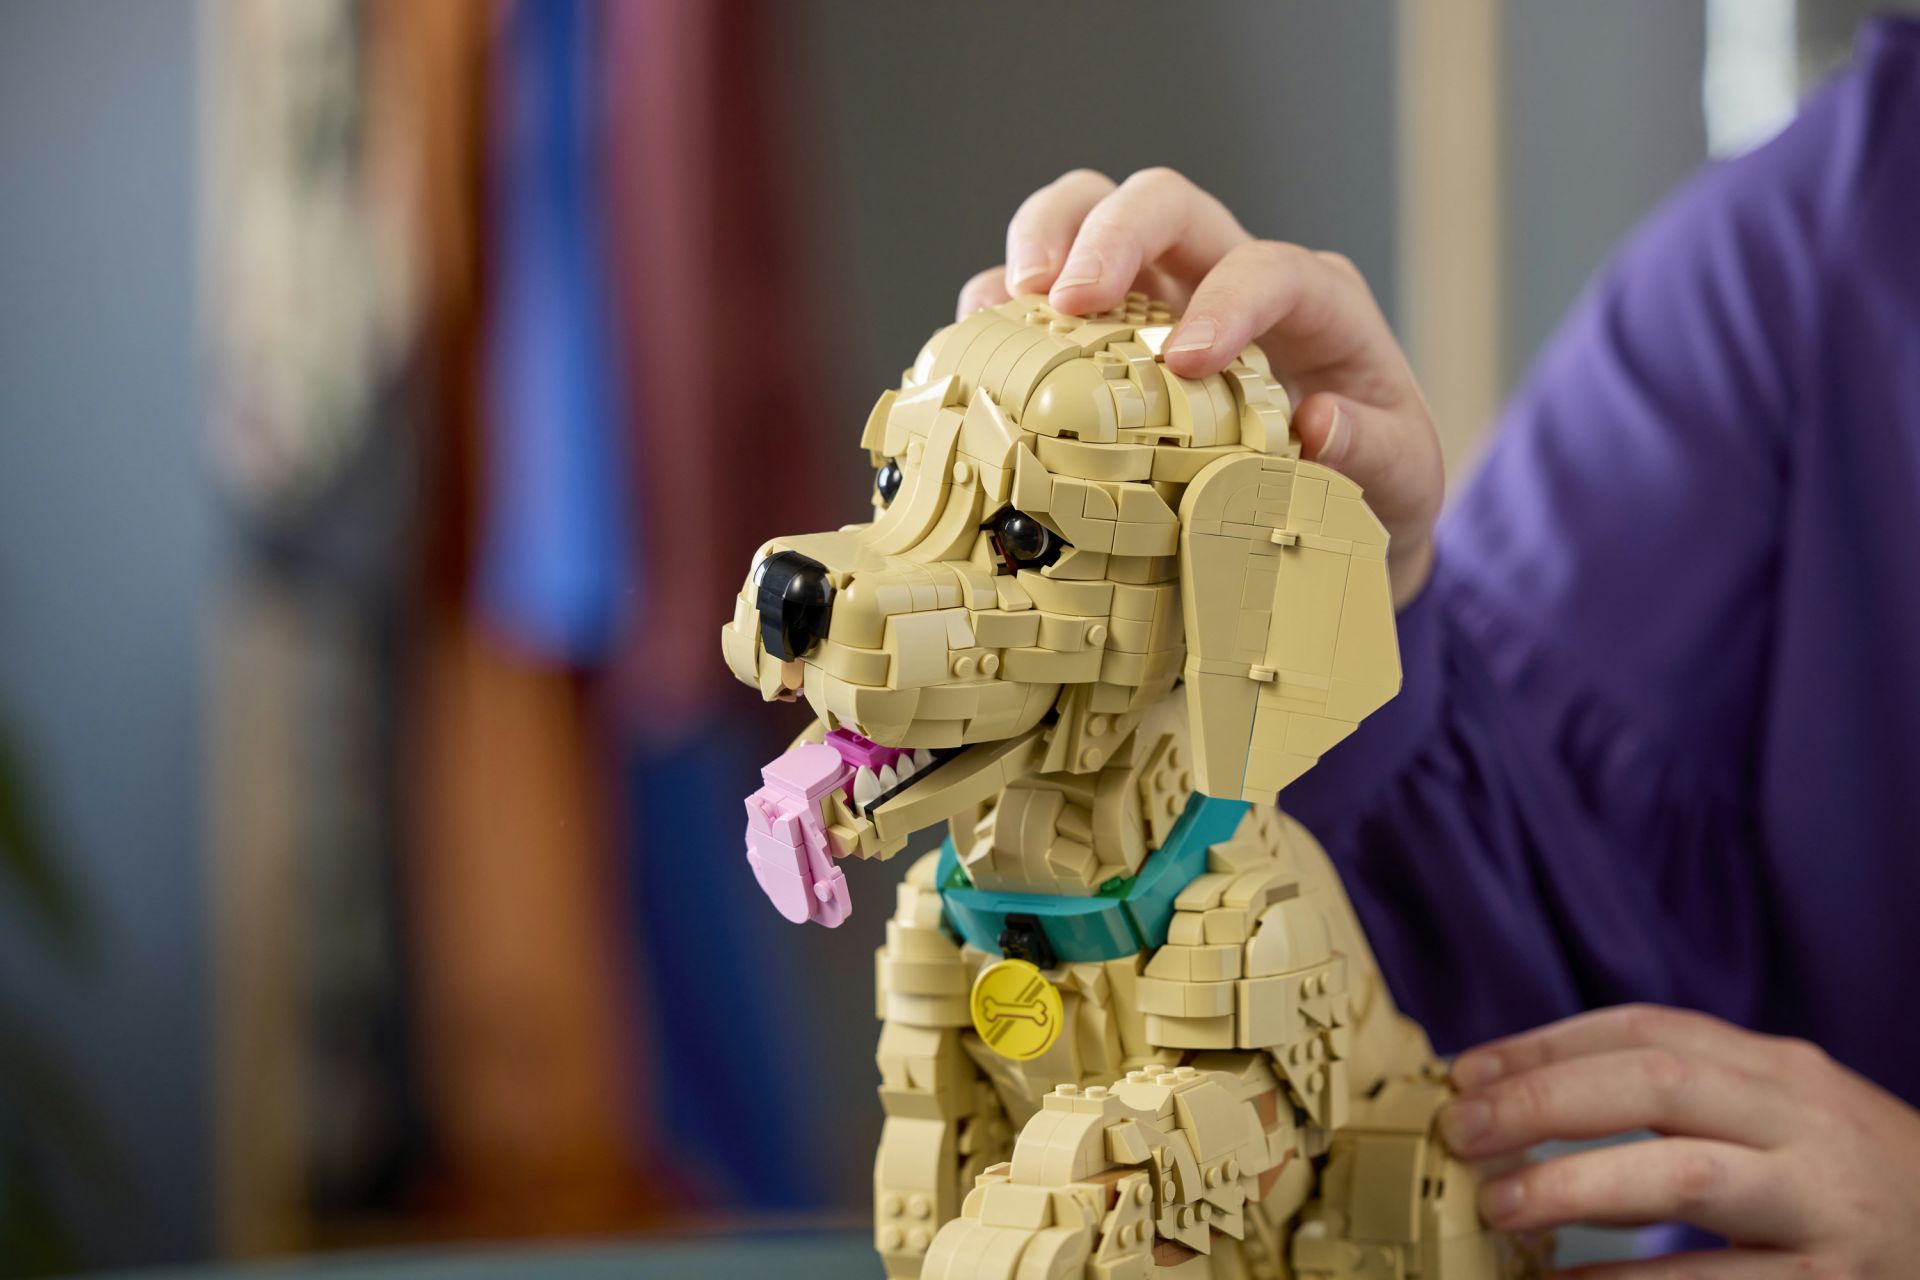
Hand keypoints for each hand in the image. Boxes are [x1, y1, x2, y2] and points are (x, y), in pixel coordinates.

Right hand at [959, 167, 1442, 606]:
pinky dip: (1001, 306)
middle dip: (1108, 235)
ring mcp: (1157, 297)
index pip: (1266, 265)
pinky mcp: (1102, 334)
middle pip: (1162, 201)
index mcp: (1311, 302)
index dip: (1224, 300)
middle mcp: (1226, 276)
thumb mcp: (1402, 479)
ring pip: (1088, 213)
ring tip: (1006, 304)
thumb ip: (1376, 451)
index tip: (1184, 362)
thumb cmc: (1369, 488)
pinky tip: (978, 344)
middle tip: (1065, 298)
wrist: (1329, 520)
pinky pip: (1040, 293)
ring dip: (1039, 243)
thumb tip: (1319, 426)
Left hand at [1442, 1004, 1919, 1276]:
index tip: (1466, 1073)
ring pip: (1687, 1178)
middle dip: (1546, 1100)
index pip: (1646, 1029)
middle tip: (1464, 1131)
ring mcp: (1823, 1207)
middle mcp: (1802, 1124)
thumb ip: (1679, 1101)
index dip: (1545, 1045)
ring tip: (1499, 1207)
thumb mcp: (1777, 1118)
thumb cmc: (1842, 1182)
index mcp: (1777, 1070)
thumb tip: (1519, 1105)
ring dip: (1577, 1188)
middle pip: (1658, 1083)